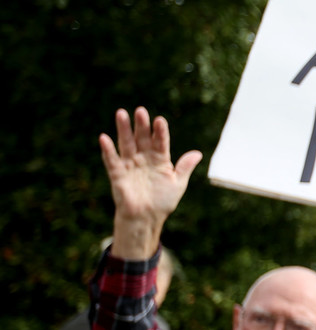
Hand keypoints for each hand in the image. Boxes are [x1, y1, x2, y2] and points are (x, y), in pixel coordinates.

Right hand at [99, 107, 201, 258]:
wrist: (147, 218)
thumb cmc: (162, 201)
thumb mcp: (178, 183)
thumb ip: (185, 167)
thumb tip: (197, 153)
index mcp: (160, 159)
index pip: (160, 142)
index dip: (160, 132)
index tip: (160, 120)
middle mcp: (144, 159)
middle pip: (142, 138)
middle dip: (141, 125)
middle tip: (141, 111)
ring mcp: (130, 165)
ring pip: (126, 144)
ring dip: (123, 130)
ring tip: (121, 114)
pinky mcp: (118, 175)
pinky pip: (112, 161)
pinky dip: (108, 150)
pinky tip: (104, 138)